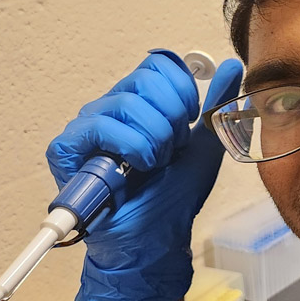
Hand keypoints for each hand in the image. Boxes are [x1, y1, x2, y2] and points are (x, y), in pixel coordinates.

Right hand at [46, 50, 243, 300]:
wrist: (156, 236)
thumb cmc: (173, 194)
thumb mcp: (205, 144)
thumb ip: (217, 104)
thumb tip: (233, 66)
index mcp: (140, 101)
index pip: (159, 65)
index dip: (183, 92)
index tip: (189, 124)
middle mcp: (111, 107)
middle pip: (145, 79)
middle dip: (172, 119)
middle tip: (171, 150)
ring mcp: (87, 126)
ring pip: (128, 103)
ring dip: (155, 139)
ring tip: (154, 164)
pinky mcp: (66, 148)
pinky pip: (100, 126)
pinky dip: (129, 146)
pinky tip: (135, 167)